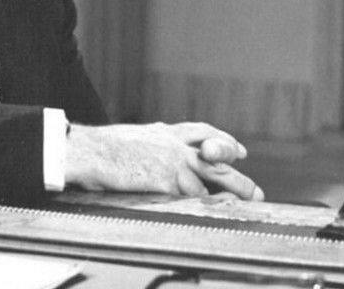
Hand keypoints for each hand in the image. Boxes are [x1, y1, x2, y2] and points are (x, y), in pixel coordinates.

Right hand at [64, 121, 263, 200]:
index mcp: (163, 131)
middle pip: (217, 153)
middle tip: (254, 188)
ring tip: (252, 200)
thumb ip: (149, 145)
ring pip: (214, 175)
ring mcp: (173, 161)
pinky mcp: (168, 180)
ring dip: (235, 190)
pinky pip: (194, 196)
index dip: (221, 139)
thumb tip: (150, 157)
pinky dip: (206, 204)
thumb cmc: (100, 149)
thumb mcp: (132, 139)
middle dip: (236, 171)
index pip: (201, 130)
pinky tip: (216, 213)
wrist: (89, 151)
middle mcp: (174, 143)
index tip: (238, 149)